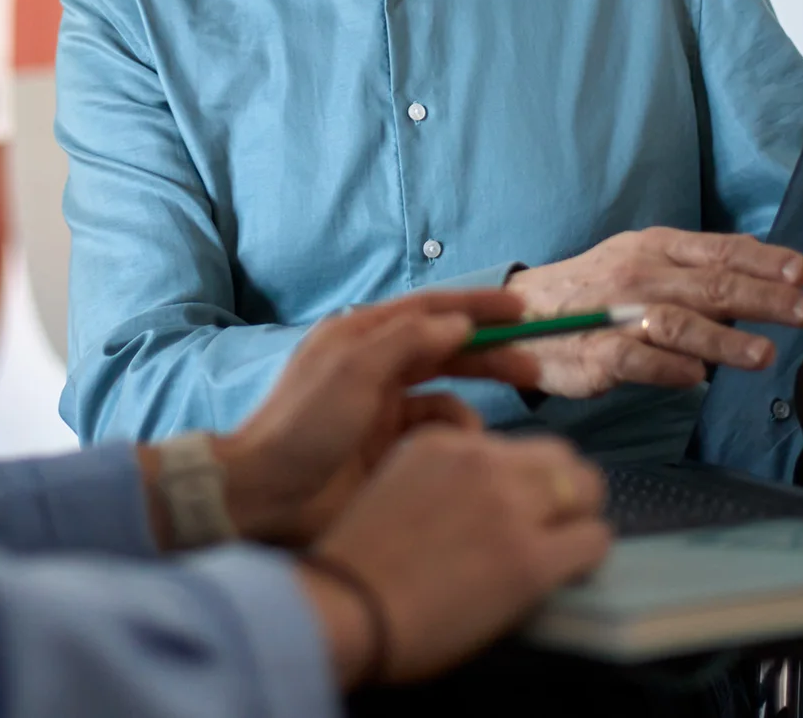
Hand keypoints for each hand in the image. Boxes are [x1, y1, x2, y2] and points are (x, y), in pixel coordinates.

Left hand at [210, 289, 542, 546]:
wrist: (267, 497)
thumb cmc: (304, 425)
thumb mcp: (353, 370)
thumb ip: (408, 340)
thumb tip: (458, 321)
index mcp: (361, 336)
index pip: (430, 309)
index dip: (477, 306)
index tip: (523, 309)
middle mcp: (375, 367)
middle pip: (446, 350)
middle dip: (490, 356)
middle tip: (534, 368)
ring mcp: (383, 411)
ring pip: (446, 397)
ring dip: (469, 408)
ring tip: (480, 435)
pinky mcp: (389, 450)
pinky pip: (435, 437)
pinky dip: (449, 443)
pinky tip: (450, 458)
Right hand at [298, 427, 610, 684]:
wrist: (346, 610)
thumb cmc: (359, 568)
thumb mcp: (397, 489)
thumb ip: (445, 481)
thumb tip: (492, 504)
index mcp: (443, 443)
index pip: (516, 447)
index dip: (524, 481)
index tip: (519, 509)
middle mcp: (481, 462)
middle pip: (561, 457)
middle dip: (563, 490)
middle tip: (554, 526)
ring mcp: (509, 508)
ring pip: (586, 488)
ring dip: (579, 518)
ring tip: (563, 550)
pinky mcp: (530, 559)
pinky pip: (593, 540)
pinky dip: (586, 556)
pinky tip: (565, 575)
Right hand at [504, 228, 802, 395]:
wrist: (518, 317)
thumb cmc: (593, 290)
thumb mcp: (642, 259)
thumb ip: (696, 263)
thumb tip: (760, 261)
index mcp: (654, 248)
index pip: (718, 251)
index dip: (762, 261)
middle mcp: (638, 275)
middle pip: (708, 286)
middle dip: (762, 299)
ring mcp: (614, 315)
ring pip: (676, 324)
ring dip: (723, 341)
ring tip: (765, 356)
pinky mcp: (593, 354)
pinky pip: (634, 361)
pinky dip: (665, 368)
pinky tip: (696, 380)